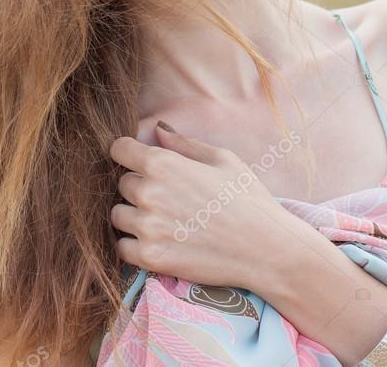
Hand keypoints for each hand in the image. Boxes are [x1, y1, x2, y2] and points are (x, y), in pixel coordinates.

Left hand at [108, 120, 300, 289]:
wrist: (269, 251)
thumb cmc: (249, 201)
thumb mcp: (223, 160)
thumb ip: (183, 143)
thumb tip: (156, 129)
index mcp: (162, 164)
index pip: (119, 149)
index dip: (128, 154)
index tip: (139, 163)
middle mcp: (148, 193)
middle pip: (121, 184)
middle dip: (139, 187)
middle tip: (168, 199)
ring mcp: (147, 227)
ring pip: (118, 215)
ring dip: (134, 216)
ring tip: (163, 222)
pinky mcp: (149, 257)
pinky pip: (122, 247)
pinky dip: (134, 245)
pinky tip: (158, 243)